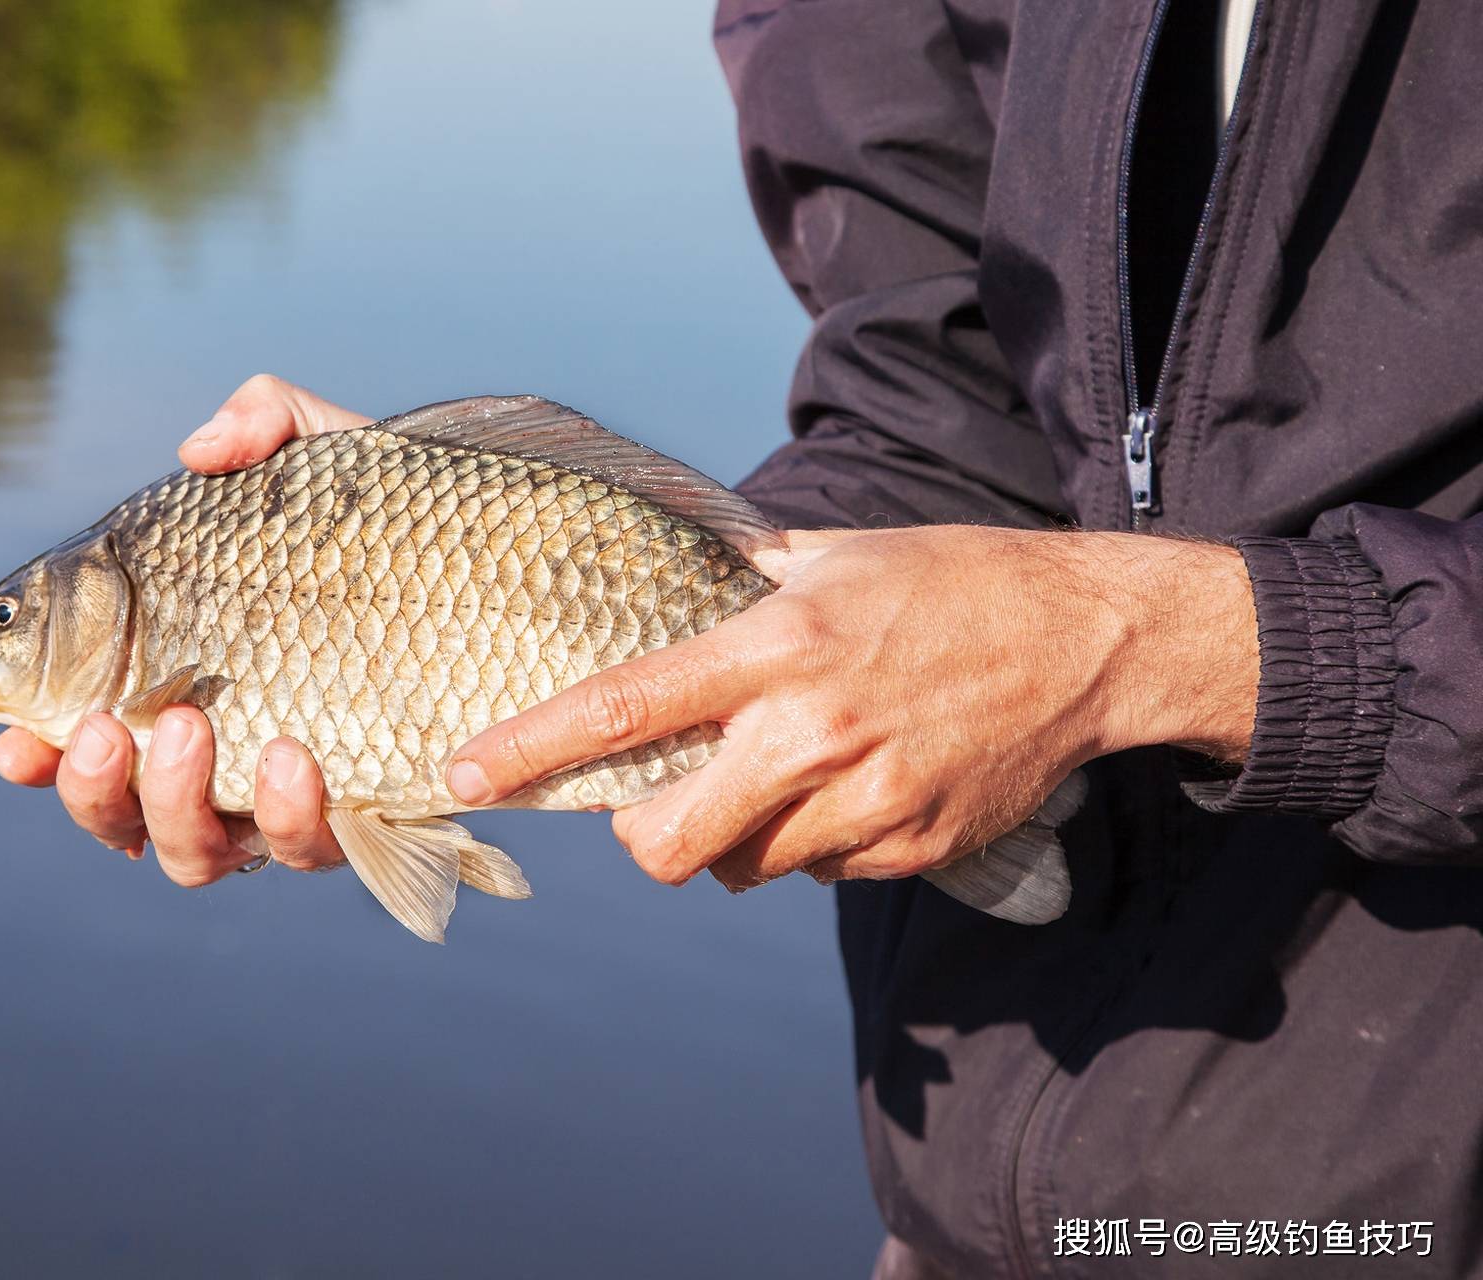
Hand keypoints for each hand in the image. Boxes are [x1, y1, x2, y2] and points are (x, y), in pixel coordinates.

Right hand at [0, 374, 369, 884]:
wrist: (525, 581)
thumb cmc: (405, 525)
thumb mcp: (333, 454)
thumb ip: (263, 423)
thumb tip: (198, 449)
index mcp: (179, 682)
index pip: (84, 733)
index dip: (35, 749)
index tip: (11, 736)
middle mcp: (221, 757)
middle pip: (120, 814)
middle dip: (92, 788)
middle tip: (96, 729)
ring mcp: (287, 800)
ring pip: (197, 854)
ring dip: (173, 803)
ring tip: (191, 727)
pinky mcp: (363, 821)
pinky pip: (309, 852)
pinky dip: (288, 816)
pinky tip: (295, 759)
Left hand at [443, 526, 1258, 892]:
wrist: (1089, 639)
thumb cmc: (952, 581)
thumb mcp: (835, 554)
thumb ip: (741, 580)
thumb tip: (663, 574)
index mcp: (777, 647)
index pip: (625, 706)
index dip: (532, 748)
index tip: (464, 772)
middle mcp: (810, 732)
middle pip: (669, 843)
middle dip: (644, 837)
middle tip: (658, 805)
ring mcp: (865, 801)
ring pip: (744, 868)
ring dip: (736, 838)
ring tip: (783, 775)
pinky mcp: (910, 847)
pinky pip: (819, 873)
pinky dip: (811, 844)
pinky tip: (853, 786)